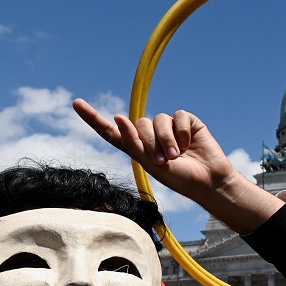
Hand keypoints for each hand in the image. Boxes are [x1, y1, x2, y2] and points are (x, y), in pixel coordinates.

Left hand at [74, 102, 235, 200]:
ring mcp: (168, 127)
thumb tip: (119, 117)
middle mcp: (150, 135)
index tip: (76, 104)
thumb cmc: (180, 179)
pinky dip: (183, 131)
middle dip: (150, 141)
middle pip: (138, 124)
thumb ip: (134, 143)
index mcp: (136, 148)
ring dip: (167, 139)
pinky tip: (190, 143)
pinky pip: (178, 116)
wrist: (209, 181)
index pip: (110, 131)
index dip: (93, 118)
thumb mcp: (151, 165)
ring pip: (158, 119)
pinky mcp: (185, 121)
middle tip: (165, 160)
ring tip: (178, 155)